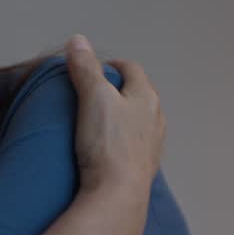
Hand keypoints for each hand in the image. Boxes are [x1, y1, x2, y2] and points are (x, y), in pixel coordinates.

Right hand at [65, 35, 165, 194]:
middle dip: (117, 89)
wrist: (117, 194)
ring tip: (98, 120)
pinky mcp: (143, 166)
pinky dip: (121, 139)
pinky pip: (134, 144)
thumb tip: (78, 40)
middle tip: (92, 92)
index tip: (94, 68)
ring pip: (138, 120)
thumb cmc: (107, 144)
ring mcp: (152, 144)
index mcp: (145, 96)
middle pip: (137, 93)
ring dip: (121, 115)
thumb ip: (85, 67)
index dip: (111, 64)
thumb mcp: (92, 97)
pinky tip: (106, 147)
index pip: (131, 69)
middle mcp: (155, 118)